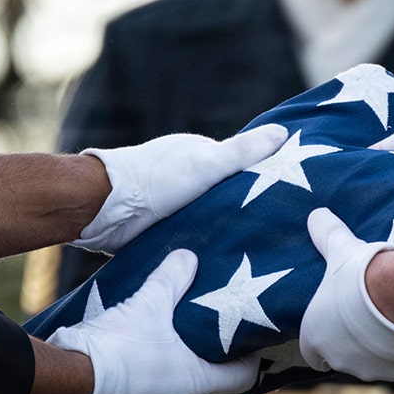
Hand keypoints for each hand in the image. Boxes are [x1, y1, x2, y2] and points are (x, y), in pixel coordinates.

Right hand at [45, 249, 260, 393]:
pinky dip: (154, 369)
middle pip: (209, 376)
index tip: (253, 336)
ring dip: (178, 360)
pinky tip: (144, 345)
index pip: (242, 376)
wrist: (67, 381)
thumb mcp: (149, 303)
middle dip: (210, 351)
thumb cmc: (119, 346)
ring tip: (174, 329)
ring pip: (178, 382)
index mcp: (197, 383)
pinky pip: (152, 387)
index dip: (251, 356)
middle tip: (211, 322)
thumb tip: (188, 256)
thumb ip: (172, 278)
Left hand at [72, 124, 288, 252]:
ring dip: (223, 231)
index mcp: (199, 155)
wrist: (103, 210)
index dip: (265, 178)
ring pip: (209, 217)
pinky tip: (220, 261)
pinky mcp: (159, 228)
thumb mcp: (207, 164)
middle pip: (226, 194)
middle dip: (245, 209)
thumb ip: (243, 152)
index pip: (242, 166)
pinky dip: (202, 245)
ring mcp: (171, 203)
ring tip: (254, 253)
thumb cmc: (156, 180)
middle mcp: (186, 177)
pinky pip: (190, 236)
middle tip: (276, 232)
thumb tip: (284, 131)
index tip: (290, 197)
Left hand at [298, 207, 393, 380]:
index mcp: (314, 336)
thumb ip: (325, 233)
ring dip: (375, 350)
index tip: (335, 325)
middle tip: (365, 318)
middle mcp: (337, 358)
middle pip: (340, 357)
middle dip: (351, 342)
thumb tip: (315, 214)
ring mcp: (367, 369)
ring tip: (388, 322)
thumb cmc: (363, 274)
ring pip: (369, 364)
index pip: (310, 351)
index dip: (321, 339)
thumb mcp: (340, 248)